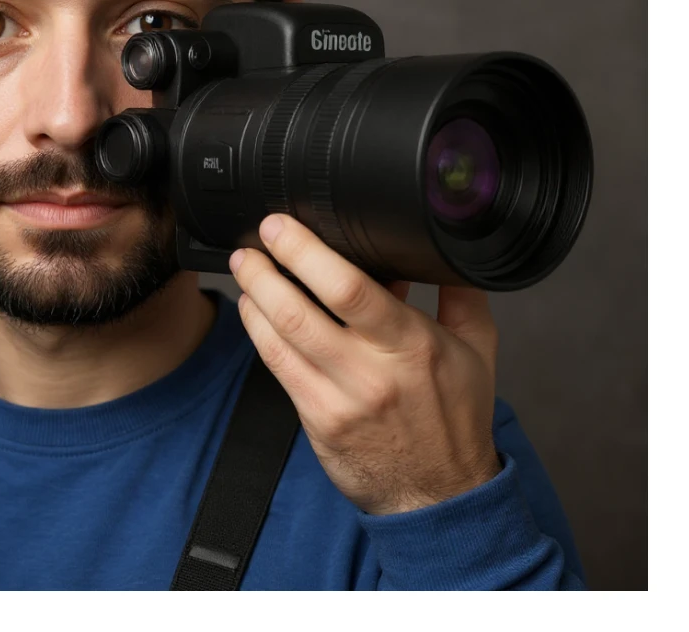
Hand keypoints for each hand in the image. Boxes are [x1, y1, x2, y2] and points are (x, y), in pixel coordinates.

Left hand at [229, 213, 502, 515]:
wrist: (441, 496)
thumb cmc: (455, 418)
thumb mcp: (476, 349)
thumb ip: (460, 293)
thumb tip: (442, 247)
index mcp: (411, 344)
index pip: (349, 289)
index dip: (305, 252)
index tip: (282, 226)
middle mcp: (371, 371)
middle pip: (300, 310)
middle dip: (264, 269)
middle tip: (251, 241)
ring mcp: (339, 399)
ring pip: (278, 337)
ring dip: (253, 295)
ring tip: (244, 267)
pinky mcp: (317, 420)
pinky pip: (276, 366)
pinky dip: (258, 330)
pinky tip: (253, 308)